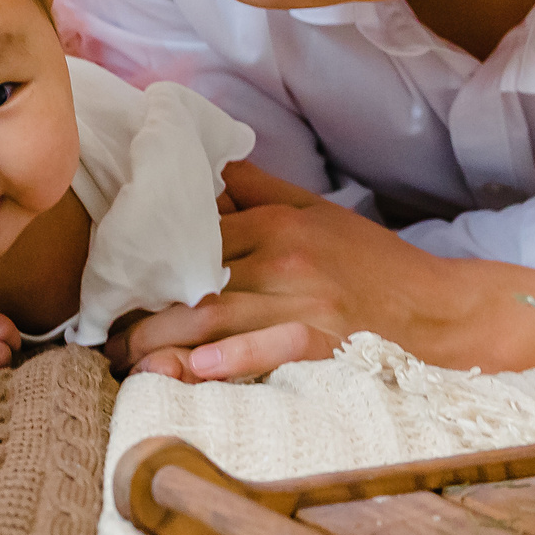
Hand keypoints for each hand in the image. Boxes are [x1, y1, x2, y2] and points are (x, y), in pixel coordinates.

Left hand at [111, 164, 534, 380]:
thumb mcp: (314, 209)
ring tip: (122, 357)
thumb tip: (205, 163)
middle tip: (99, 329)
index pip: (193, 231)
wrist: (435, 308)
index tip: (108, 271)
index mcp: (275, 224)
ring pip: (214, 318)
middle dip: (141, 305)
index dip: (146, 253)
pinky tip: (189, 371)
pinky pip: (263, 352)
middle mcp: (281, 260)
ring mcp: (299, 304)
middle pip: (193, 278)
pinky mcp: (318, 344)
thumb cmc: (370, 260)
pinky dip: (226, 361)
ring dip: (162, 339)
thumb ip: (257, 188)